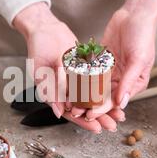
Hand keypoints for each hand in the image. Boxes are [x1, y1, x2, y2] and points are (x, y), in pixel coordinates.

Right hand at [13, 3, 122, 132]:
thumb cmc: (37, 49)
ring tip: (119, 114)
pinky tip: (117, 93)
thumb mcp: (41, 72)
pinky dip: (106, 88)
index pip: (70, 113)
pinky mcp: (85, 69)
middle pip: (84, 108)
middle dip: (99, 117)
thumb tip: (58, 113)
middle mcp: (66, 90)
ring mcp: (76, 80)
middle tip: (113, 125)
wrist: (45, 28)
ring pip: (93, 97)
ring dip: (105, 105)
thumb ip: (50, 92)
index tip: (97, 129)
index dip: (83, 122)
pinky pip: (97, 81)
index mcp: (54, 94)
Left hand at [75, 0, 156, 120]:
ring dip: (83, 94)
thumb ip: (129, 82)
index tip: (90, 115)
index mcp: (134, 83)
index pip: (116, 100)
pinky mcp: (100, 60)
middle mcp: (121, 79)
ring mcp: (110, 70)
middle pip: (103, 97)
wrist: (135, 14)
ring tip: (70, 102)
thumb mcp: (138, 60)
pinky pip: (89, 71)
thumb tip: (121, 104)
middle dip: (89, 105)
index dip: (103, 109)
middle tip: (75, 112)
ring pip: (94, 86)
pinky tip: (69, 84)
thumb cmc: (143, 36)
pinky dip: (80, 78)